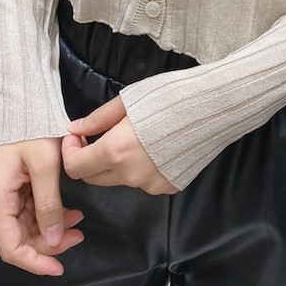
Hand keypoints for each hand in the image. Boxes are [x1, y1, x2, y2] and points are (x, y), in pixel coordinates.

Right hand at [0, 138, 84, 275]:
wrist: (20, 101)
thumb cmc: (30, 128)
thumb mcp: (44, 165)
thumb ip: (49, 204)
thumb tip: (56, 238)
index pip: (11, 247)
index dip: (35, 262)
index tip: (59, 268)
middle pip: (19, 239)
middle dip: (49, 243)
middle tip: (79, 234)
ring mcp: (2, 194)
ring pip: (26, 226)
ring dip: (51, 228)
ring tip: (78, 219)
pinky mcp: (11, 187)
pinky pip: (28, 210)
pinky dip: (47, 214)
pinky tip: (67, 209)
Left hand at [62, 98, 177, 195]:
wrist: (215, 109)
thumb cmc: (169, 97)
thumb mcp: (128, 100)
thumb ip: (99, 119)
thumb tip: (75, 128)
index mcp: (115, 152)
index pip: (75, 167)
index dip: (70, 151)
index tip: (78, 136)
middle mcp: (131, 175)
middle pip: (94, 178)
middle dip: (89, 159)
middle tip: (99, 136)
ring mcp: (151, 185)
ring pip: (120, 180)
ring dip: (116, 164)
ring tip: (134, 138)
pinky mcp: (169, 188)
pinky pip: (144, 182)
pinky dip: (142, 168)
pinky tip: (156, 148)